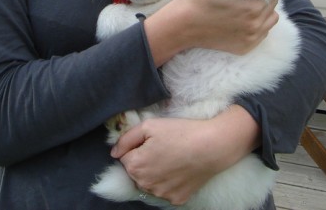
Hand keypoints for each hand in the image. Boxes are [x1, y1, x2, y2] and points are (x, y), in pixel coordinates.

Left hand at [110, 106, 258, 204]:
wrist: (211, 146)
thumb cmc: (180, 132)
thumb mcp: (149, 126)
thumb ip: (126, 139)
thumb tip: (114, 152)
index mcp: (135, 166)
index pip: (125, 157)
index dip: (137, 147)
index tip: (153, 141)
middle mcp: (145, 184)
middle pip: (136, 172)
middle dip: (144, 160)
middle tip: (163, 148)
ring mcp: (161, 194)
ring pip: (150, 182)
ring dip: (155, 173)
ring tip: (172, 158)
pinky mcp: (177, 199)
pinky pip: (166, 191)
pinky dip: (170, 182)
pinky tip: (180, 169)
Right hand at [144, 0, 279, 66]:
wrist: (180, 26)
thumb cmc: (197, 0)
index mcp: (253, 7)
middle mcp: (257, 25)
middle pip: (272, 5)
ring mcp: (251, 39)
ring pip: (270, 20)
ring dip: (262, 11)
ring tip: (242, 7)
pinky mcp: (244, 48)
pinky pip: (261, 34)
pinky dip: (256, 25)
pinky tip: (239, 20)